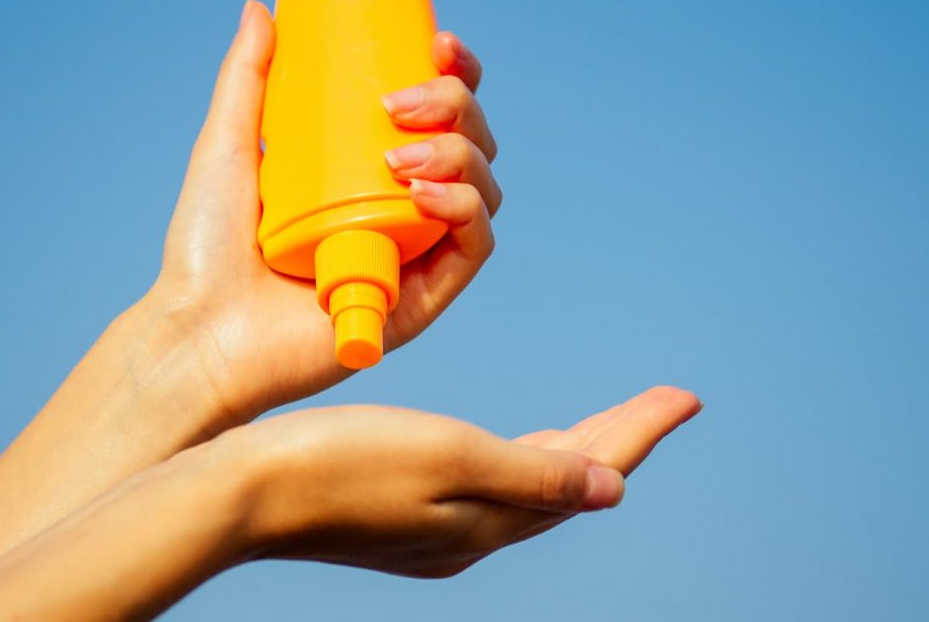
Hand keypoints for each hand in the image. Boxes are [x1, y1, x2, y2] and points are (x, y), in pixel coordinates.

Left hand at [149, 0, 500, 422]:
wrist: (202, 334)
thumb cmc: (208, 252)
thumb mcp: (229, 147)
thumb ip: (246, 79)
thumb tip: (261, 7)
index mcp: (374, 177)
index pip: (440, 119)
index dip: (456, 78)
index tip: (439, 43)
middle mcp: (405, 213)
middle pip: (470, 146)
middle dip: (457, 108)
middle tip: (400, 104)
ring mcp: (418, 255)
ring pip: (482, 190)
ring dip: (462, 155)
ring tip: (402, 155)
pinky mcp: (424, 299)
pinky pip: (475, 248)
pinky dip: (466, 211)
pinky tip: (427, 192)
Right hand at [239, 386, 700, 577]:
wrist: (241, 492)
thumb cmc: (337, 462)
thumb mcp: (446, 458)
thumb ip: (533, 475)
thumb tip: (613, 490)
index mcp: (488, 519)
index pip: (589, 471)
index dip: (640, 431)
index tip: (687, 397)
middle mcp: (472, 532)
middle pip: (569, 478)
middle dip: (620, 436)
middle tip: (666, 401)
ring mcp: (439, 528)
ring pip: (534, 482)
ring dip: (577, 448)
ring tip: (613, 421)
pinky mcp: (408, 513)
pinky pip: (496, 484)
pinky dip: (529, 458)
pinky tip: (526, 448)